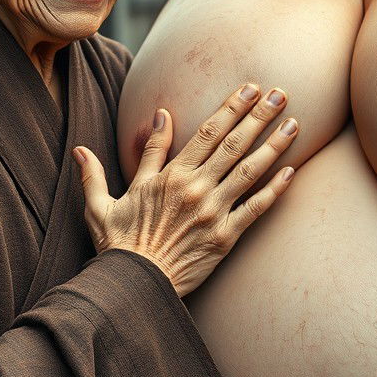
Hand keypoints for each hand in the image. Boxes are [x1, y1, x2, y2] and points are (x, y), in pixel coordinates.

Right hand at [74, 85, 297, 296]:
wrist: (133, 287)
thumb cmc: (117, 246)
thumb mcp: (102, 205)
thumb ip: (96, 173)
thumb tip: (83, 148)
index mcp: (169, 176)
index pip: (207, 132)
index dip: (231, 107)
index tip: (250, 89)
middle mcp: (195, 188)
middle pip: (233, 144)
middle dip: (259, 116)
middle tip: (281, 94)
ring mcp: (213, 212)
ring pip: (249, 171)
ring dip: (273, 145)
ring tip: (294, 124)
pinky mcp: (225, 237)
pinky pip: (255, 209)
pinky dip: (275, 189)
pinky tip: (291, 171)